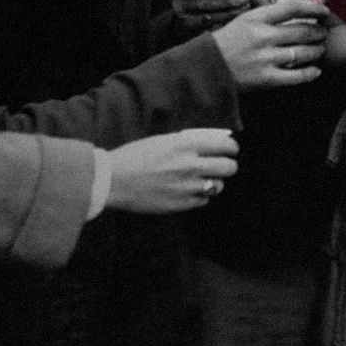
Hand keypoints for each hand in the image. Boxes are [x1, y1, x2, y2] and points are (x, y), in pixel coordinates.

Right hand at [105, 128, 237, 213]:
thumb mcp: (163, 140)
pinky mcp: (180, 205)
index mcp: (186, 145)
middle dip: (228, 165)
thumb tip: (212, 141)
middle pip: (229, 168)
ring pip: (219, 186)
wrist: (114, 180)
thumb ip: (188, 142)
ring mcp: (187, 187)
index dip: (231, 147)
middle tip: (222, 165)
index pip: (225, 145)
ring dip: (214, 182)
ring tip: (203, 180)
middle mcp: (190, 166)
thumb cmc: (136, 156)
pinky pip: (203, 201)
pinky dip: (200, 196)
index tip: (230, 149)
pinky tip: (189, 191)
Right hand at [211, 0, 330, 90]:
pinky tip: (316, 70)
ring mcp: (265, 58)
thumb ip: (265, 17)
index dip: (312, 9)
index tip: (324, 11)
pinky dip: (309, 73)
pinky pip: (295, 76)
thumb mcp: (241, 21)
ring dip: (316, 51)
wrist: (204, 68)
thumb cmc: (223, 43)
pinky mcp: (266, 78)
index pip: (292, 8)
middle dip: (318, 32)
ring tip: (320, 49)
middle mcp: (263, 36)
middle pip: (301, 31)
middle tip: (323, 33)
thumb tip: (291, 12)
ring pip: (302, 52)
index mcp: (256, 18)